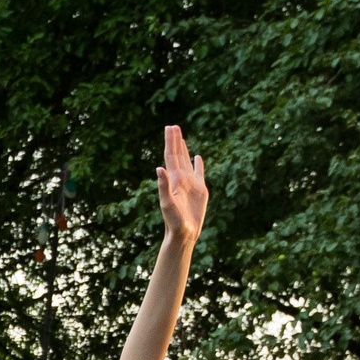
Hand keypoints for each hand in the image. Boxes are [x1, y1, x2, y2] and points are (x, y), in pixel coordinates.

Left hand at [157, 124, 208, 246]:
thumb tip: (159, 168)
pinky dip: (198, 164)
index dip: (170, 142)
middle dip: (175, 141)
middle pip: (177, 155)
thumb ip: (163, 186)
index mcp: (173, 180)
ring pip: (186, 161)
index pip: (170, 156)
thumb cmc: (173, 221)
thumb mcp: (167, 203)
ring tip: (180, 137)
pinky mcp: (200, 190)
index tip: (169, 127)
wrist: (183, 233)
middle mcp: (180, 179)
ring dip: (184, 149)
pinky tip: (197, 157)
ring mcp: (190, 183)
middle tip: (173, 126)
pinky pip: (199, 173)